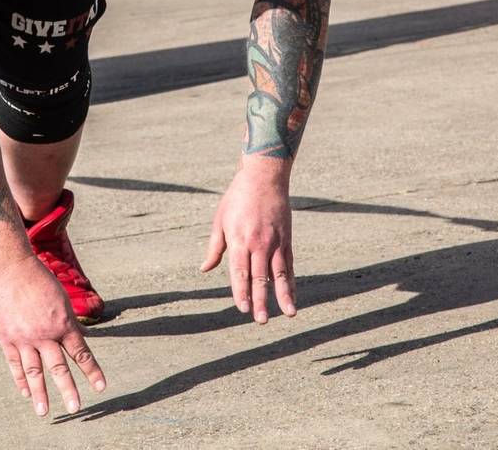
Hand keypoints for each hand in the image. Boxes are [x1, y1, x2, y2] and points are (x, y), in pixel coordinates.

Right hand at [0, 255, 106, 415]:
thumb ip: (69, 324)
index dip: (92, 371)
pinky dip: (20, 380)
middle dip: (68, 390)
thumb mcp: (63, 300)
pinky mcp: (7, 338)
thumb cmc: (41, 282)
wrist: (12, 270)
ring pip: (34, 372)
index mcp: (63, 323)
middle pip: (58, 368)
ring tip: (43, 412)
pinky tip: (26, 393)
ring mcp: (24, 338)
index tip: (101, 387)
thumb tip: (80, 341)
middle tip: (76, 408)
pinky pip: (15, 364)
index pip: (81, 353)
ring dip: (41, 393)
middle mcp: (45, 334)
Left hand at [200, 160, 295, 322]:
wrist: (264, 178)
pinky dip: (291, 283)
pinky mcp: (287, 240)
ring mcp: (275, 242)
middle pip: (259, 277)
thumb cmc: (237, 199)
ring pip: (279, 274)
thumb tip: (205, 269)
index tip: (242, 309)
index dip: (241, 291)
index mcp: (239, 239)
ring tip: (288, 314)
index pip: (239, 272)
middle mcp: (258, 244)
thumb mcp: (220, 220)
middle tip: (261, 320)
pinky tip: (292, 297)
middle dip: (260, 300)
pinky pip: (289, 266)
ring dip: (283, 296)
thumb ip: (215, 247)